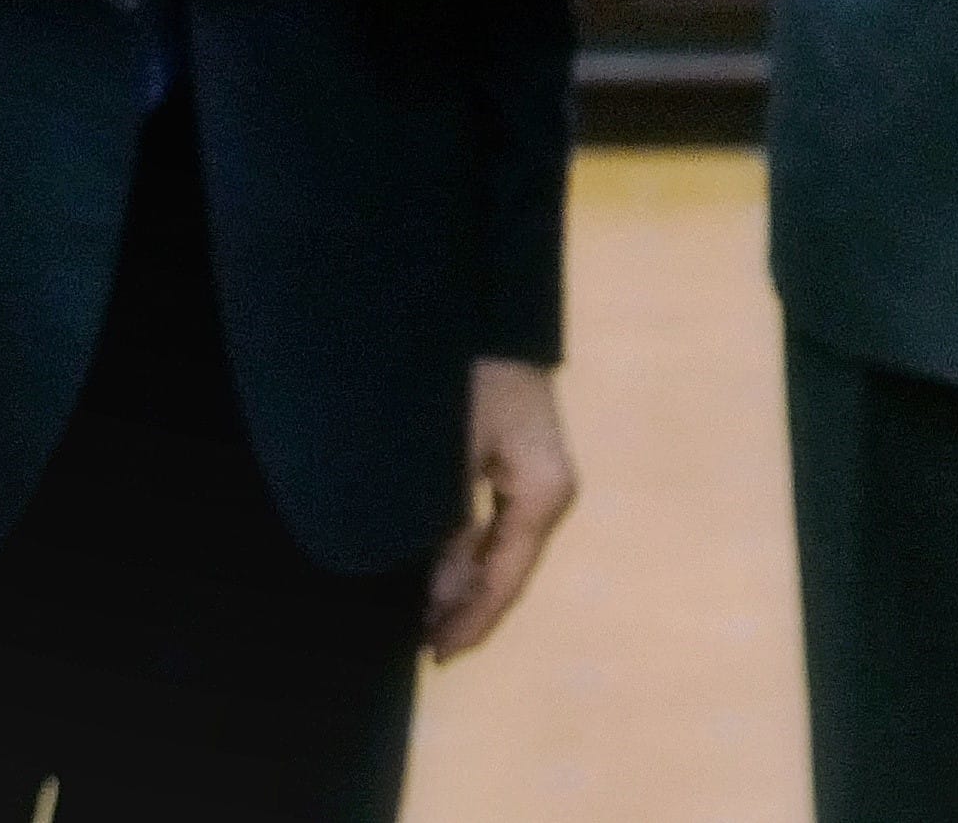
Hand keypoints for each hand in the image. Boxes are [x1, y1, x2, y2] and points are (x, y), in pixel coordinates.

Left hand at [425, 358, 575, 658]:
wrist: (478, 303)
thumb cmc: (466, 379)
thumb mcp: (449, 456)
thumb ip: (444, 525)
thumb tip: (433, 589)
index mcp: (542, 493)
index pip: (505, 578)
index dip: (470, 622)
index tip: (433, 655)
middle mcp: (546, 489)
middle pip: (502, 565)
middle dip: (458, 604)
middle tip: (414, 643)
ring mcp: (531, 471)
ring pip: (492, 542)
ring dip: (454, 575)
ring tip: (412, 611)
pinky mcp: (512, 453)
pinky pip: (486, 514)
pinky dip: (456, 542)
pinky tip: (426, 561)